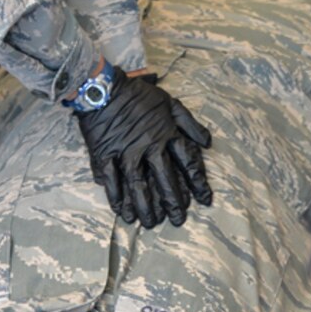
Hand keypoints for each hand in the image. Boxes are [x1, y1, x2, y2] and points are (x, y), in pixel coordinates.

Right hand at [75, 70, 210, 228]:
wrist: (101, 88)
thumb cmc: (137, 96)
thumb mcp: (170, 103)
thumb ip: (190, 124)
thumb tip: (208, 143)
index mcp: (166, 133)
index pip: (188, 162)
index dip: (198, 183)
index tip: (204, 200)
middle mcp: (147, 147)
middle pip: (164, 180)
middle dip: (173, 202)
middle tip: (178, 220)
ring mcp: (124, 153)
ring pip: (137, 186)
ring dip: (145, 207)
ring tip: (150, 223)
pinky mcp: (104, 155)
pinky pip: (111, 181)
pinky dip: (116, 197)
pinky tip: (121, 211)